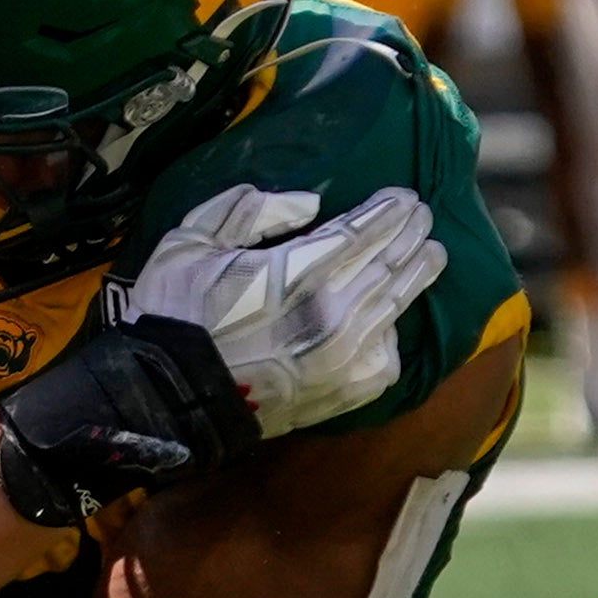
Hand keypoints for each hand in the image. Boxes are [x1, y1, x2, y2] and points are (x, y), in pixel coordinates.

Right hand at [128, 182, 448, 438]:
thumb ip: (248, 210)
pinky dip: (393, 333)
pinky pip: (387, 357)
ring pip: (397, 304)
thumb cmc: (174, 316)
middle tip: (422, 216)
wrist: (166, 401)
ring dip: (418, 274)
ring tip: (431, 255)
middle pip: (391, 261)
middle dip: (411, 234)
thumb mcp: (190, 241)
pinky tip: (390, 319)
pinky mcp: (344, 392)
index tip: (404, 196)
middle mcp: (334, 312)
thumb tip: (310, 205)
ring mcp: (345, 356)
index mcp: (299, 272)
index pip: (366, 229)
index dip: (390, 209)